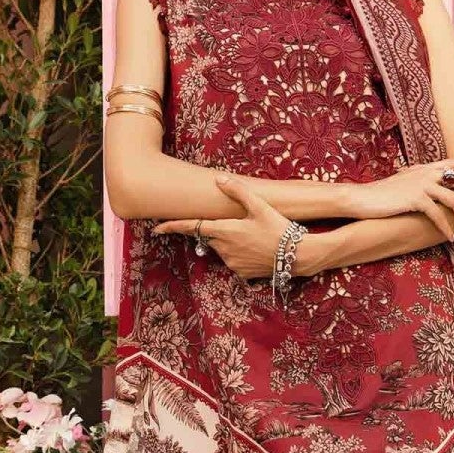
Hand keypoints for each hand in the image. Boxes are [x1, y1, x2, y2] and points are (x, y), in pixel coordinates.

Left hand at [152, 173, 289, 277]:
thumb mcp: (260, 206)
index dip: (173, 227)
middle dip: (218, 230)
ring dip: (231, 241)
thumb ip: (238, 191)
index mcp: (225, 231)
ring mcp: (232, 263)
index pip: (192, 227)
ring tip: (255, 236)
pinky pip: (234, 260)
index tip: (156, 228)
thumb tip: (218, 178)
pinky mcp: (241, 274)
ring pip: (222, 248)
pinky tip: (257, 249)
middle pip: (211, 236)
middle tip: (241, 225)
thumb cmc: (279, 228)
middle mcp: (224, 249)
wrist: (298, 256)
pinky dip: (240, 253)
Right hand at [352, 159, 453, 240]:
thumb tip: (432, 188)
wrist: (363, 198)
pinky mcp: (415, 199)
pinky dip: (446, 228)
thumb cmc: (383, 194)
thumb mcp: (405, 183)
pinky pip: (437, 215)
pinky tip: (451, 238)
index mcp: (427, 168)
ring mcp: (422, 185)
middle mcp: (427, 173)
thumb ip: (420, 181)